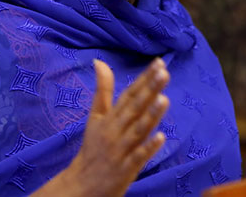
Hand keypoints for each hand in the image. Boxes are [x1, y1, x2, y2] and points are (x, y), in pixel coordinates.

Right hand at [34, 58, 169, 196]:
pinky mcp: (125, 169)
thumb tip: (100, 62)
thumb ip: (102, 90)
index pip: (129, 94)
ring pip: (137, 130)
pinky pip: (138, 157)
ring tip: (164, 99)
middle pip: (135, 107)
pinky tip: (161, 137)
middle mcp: (115, 130)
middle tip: (164, 73)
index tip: (159, 62)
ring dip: (150, 115)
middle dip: (149, 90)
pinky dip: (148, 147)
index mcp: (110, 117)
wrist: (82, 184)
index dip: (144, 78)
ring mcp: (120, 149)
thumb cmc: (93, 148)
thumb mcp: (95, 117)